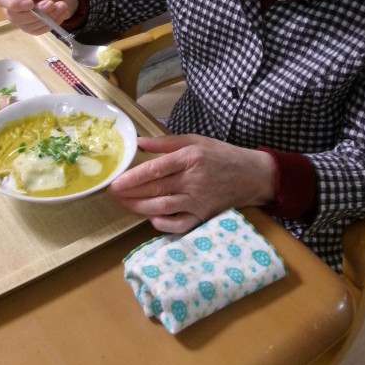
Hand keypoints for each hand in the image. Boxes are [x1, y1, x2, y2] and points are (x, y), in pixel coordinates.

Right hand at [0, 0, 78, 34]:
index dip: (14, 4)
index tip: (30, 3)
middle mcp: (11, 6)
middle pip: (14, 17)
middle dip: (35, 13)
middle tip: (51, 3)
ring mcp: (21, 19)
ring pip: (28, 26)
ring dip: (47, 17)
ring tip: (61, 5)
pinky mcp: (33, 27)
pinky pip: (39, 30)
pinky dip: (52, 22)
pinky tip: (61, 11)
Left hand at [108, 134, 275, 232]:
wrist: (251, 175)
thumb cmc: (221, 155)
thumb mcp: (195, 140)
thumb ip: (166, 142)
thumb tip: (139, 142)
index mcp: (190, 158)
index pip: (155, 170)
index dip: (132, 177)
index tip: (115, 182)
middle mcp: (192, 181)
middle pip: (154, 190)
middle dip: (130, 193)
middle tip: (113, 193)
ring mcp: (198, 201)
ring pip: (162, 208)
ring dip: (139, 208)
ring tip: (125, 204)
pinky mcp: (203, 217)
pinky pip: (178, 224)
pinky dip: (161, 224)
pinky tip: (150, 217)